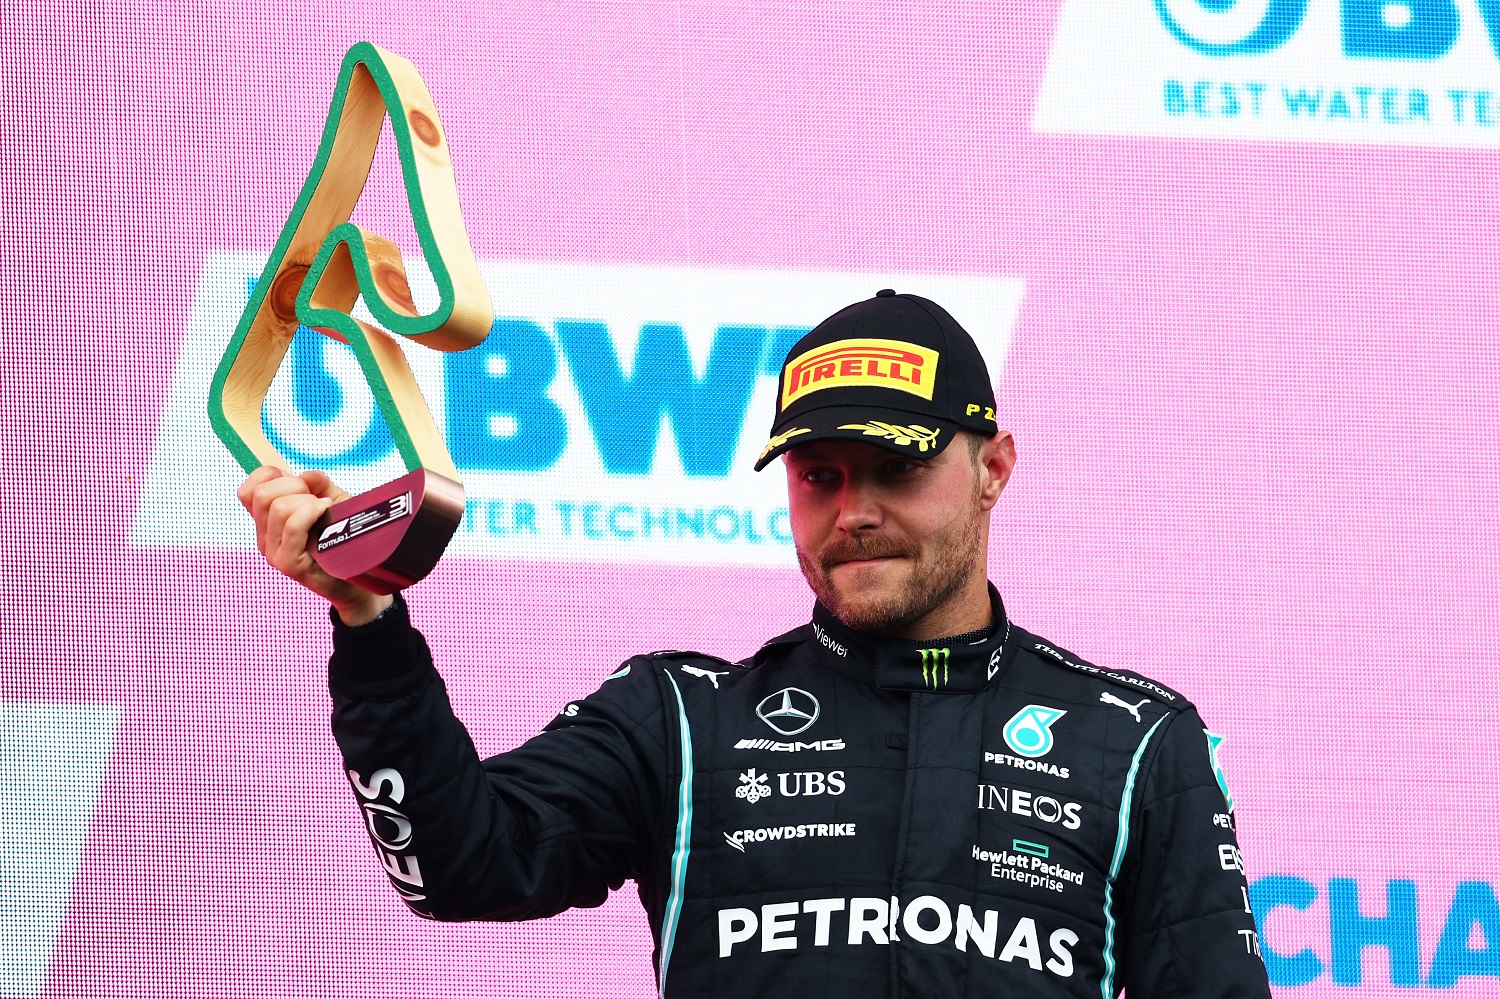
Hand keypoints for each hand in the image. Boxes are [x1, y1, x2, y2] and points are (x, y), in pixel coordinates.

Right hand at [236, 467, 393, 624]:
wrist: (360, 576)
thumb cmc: (344, 538)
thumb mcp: (332, 501)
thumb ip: (318, 484)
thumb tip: (306, 475)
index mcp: (267, 521)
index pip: (249, 489)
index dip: (273, 476)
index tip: (302, 485)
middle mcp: (264, 537)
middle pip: (262, 494)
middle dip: (295, 485)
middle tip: (318, 498)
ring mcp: (274, 552)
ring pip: (279, 507)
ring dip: (309, 501)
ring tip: (326, 510)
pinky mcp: (288, 564)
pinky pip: (293, 526)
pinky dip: (313, 511)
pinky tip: (328, 513)